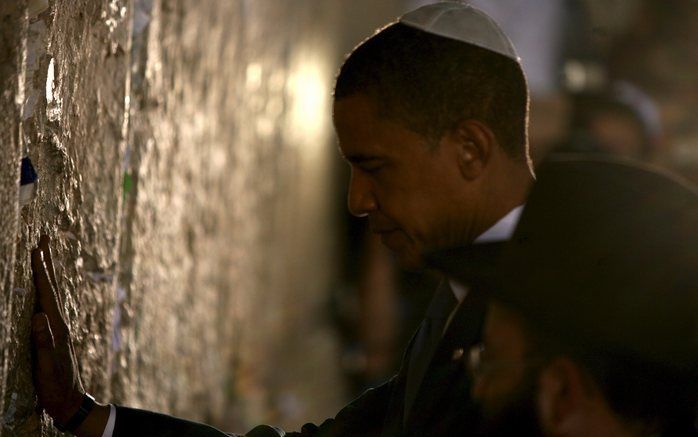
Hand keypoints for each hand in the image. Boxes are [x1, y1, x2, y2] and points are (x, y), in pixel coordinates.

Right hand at [31, 235, 84, 423]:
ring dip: (48, 272)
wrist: (71, 401)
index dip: (40, 271)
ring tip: (43, 254)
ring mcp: (59, 327)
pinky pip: (50, 303)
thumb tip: (39, 316)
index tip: (36, 249)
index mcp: (57, 326)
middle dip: (47, 262)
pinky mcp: (55, 334)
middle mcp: (60, 322)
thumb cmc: (55, 385)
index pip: (47, 293)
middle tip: (44, 237)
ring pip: (53, 293)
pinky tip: (44, 288)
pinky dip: (46, 289)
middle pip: (53, 286)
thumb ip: (43, 342)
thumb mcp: (46, 365)